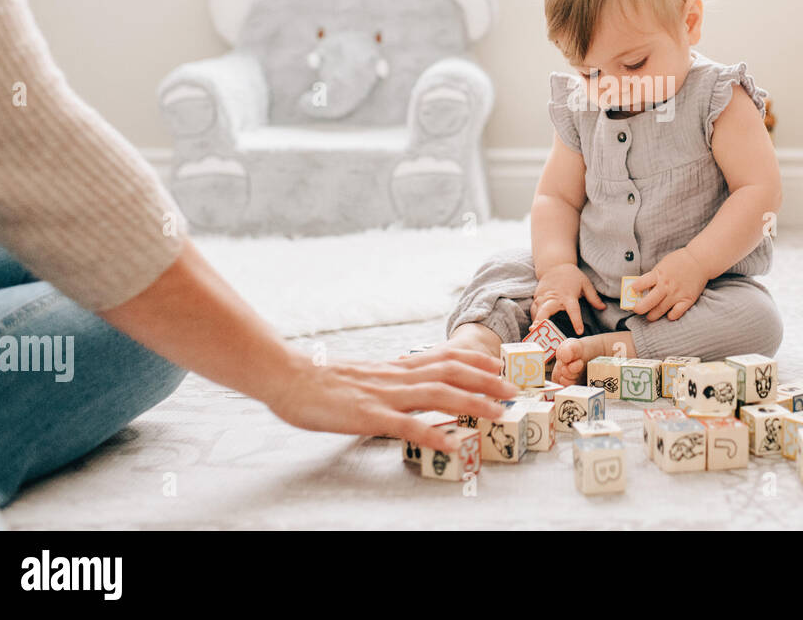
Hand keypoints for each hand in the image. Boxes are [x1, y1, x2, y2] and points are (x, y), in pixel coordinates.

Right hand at [266, 346, 518, 450]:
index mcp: (396, 368)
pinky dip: (434, 433)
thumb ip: (389, 381)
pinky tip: (455, 443)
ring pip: (438, 393)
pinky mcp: (370, 415)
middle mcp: (398, 377)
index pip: (444, 358)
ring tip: (499, 413)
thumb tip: (406, 387)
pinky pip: (408, 425)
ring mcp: (385, 395)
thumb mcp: (365, 376)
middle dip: (487, 381)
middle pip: (451, 372)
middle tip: (514, 391)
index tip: (500, 368)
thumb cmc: (322, 382)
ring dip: (473, 402)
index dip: (475, 362)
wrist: (288, 377)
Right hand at [530, 262, 603, 334]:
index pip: (573, 309)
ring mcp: (543, 297)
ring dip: (535, 321)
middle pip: (546, 310)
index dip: (576, 320)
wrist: (555, 265)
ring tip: (533, 332)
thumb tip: (603, 308)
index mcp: (568, 295)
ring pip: (536, 310)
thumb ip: (594, 297)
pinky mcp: (537, 297)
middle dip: (542, 320)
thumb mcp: (585, 283)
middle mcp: (554, 297)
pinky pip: (533, 309)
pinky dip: (533, 317)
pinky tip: (534, 327)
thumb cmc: (572, 275)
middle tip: (538, 330)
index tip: (579, 331)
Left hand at [630, 248, 708, 321]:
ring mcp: (677, 294)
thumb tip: (641, 288)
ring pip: (660, 310)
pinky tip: (668, 314)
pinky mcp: (687, 299)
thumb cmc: (679, 261)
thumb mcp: (662, 265)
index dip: (633, 289)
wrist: (699, 260)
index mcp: (658, 274)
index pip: (640, 284)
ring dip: (652, 315)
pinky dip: (671, 316)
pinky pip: (676, 313)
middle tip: (637, 310)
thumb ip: (653, 276)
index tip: (632, 292)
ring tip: (650, 316)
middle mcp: (666, 285)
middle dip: (639, 309)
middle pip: (648, 302)